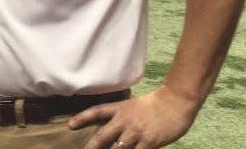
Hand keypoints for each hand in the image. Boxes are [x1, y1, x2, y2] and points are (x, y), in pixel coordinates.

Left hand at [67, 85, 199, 148]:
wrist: (176, 102)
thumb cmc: (157, 104)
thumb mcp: (135, 105)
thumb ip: (123, 117)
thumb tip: (113, 130)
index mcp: (120, 109)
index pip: (97, 112)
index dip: (82, 118)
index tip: (70, 125)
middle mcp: (125, 121)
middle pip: (102, 136)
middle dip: (91, 147)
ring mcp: (136, 133)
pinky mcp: (148, 143)